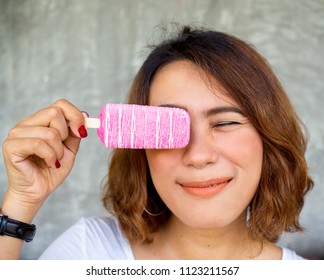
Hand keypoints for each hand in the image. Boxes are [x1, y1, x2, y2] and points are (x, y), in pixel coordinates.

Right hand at [1, 99, 86, 217]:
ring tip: (54, 161)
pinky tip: (49, 164)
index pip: (59, 104)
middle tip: (61, 150)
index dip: (75, 116)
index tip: (82, 132)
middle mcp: (27, 123)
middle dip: (65, 134)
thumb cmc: (51, 170)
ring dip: (58, 151)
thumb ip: (75, 132)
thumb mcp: (69, 149)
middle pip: (54, 112)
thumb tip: (85, 114)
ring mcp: (17, 133)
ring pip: (49, 132)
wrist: (38, 191)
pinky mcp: (11, 146)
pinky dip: (50, 156)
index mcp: (40, 121)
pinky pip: (38, 144)